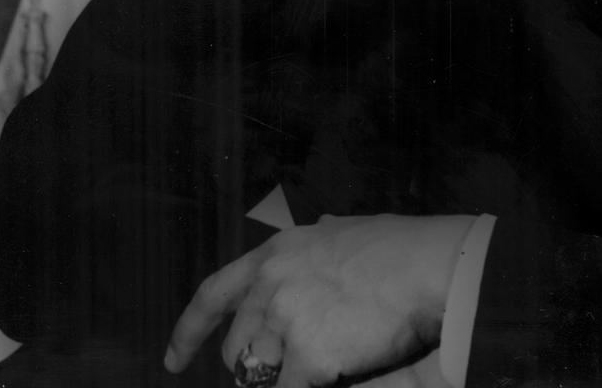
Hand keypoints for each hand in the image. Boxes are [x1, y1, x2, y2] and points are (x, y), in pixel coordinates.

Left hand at [164, 213, 472, 385]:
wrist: (427, 266)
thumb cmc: (397, 249)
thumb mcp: (342, 232)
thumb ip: (316, 246)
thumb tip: (320, 229)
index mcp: (276, 254)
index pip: (214, 294)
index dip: (189, 331)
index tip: (174, 361)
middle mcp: (271, 285)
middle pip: (238, 350)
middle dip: (260, 365)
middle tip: (299, 360)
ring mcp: (286, 322)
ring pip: (262, 378)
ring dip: (289, 376)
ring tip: (333, 350)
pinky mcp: (306, 359)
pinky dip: (312, 385)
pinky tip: (340, 367)